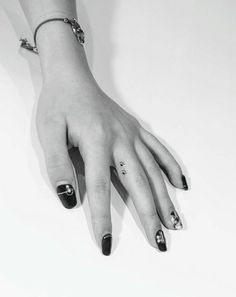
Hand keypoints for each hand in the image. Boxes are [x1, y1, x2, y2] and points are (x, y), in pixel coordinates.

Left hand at [36, 71, 187, 254]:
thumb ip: (58, 165)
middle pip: (138, 183)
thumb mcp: (49, 133)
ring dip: (164, 198)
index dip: (102, 218)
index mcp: (96, 141)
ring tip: (174, 221)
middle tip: (159, 241)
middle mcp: (120, 140)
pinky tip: (180, 183)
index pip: (99, 188)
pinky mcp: (137, 130)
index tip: (107, 243)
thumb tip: (69, 198)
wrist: (72, 78)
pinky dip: (171, 167)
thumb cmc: (59, 104)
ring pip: (153, 171)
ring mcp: (132, 134)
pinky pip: (159, 150)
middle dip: (148, 215)